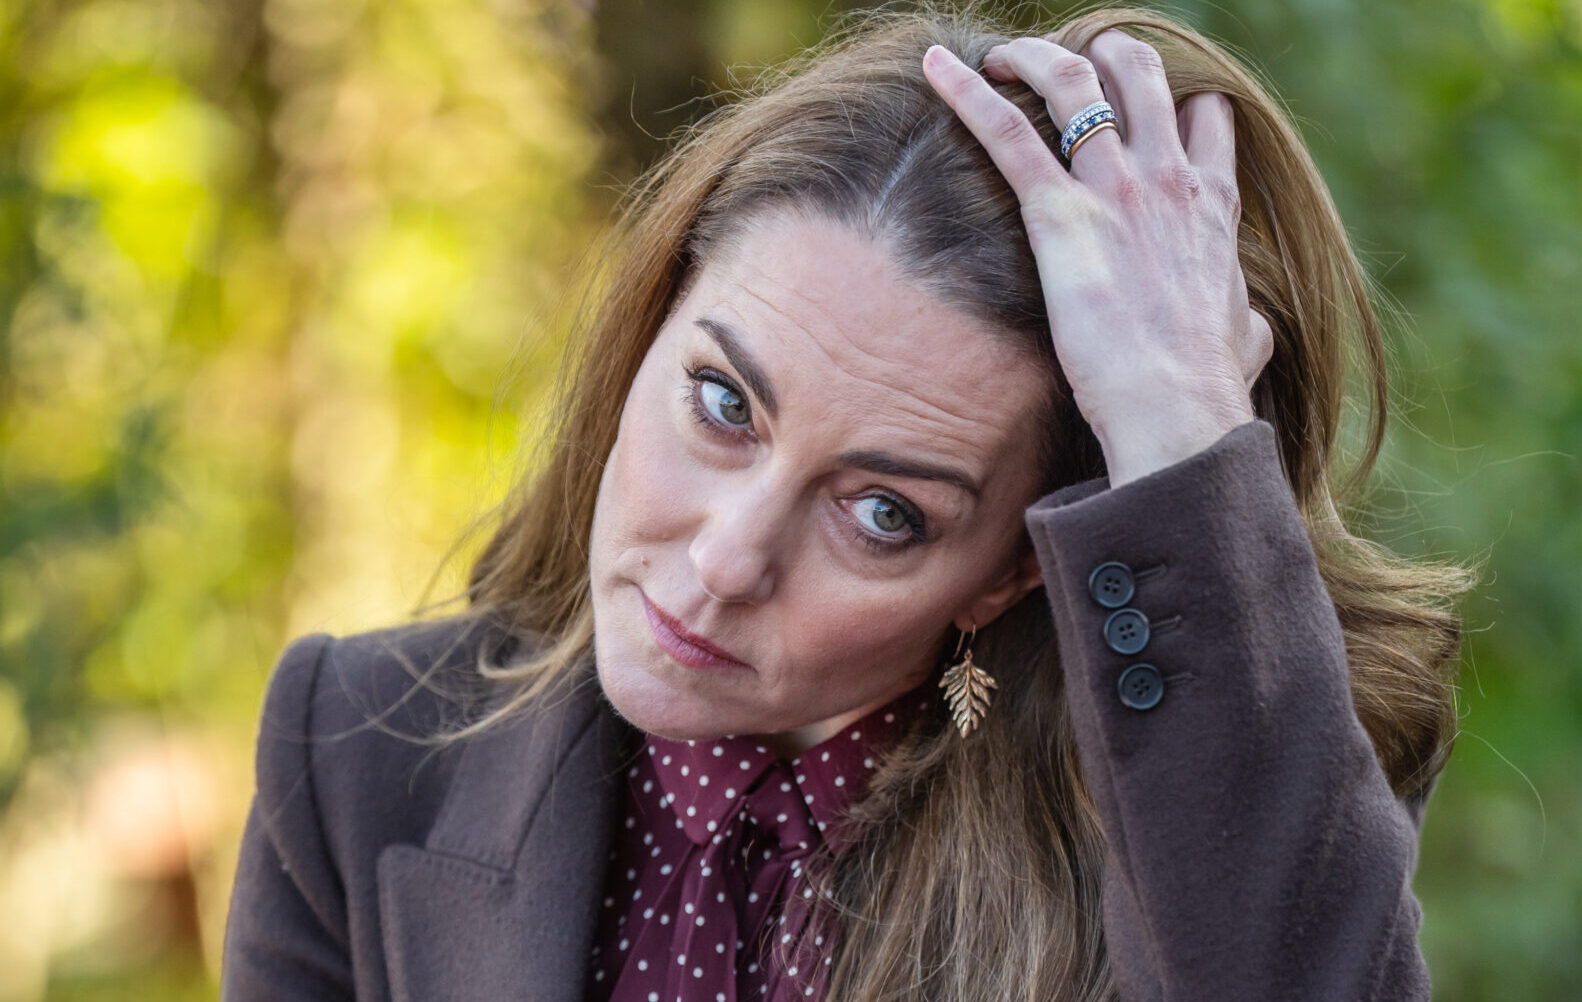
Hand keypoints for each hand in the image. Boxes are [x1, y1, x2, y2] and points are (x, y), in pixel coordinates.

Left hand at [921, 32, 1273, 486]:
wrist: (1178, 410)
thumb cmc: (1207, 387)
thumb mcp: (1247, 338)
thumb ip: (1242, 316)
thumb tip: (1247, 329)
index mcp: (1212, 204)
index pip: (1203, 114)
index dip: (1174, 97)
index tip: (1142, 102)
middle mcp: (1167, 178)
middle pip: (1139, 74)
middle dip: (1104, 52)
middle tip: (1069, 61)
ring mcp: (1115, 189)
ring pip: (1074, 82)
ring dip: (1033, 56)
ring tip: (1004, 56)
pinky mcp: (1060, 215)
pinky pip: (1007, 132)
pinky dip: (967, 91)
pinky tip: (936, 66)